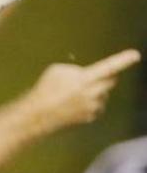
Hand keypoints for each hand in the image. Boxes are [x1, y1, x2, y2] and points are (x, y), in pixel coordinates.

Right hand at [24, 49, 139, 132]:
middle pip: (111, 81)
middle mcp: (93, 93)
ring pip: (103, 95)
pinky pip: (96, 107)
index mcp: (85, 79)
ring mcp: (92, 107)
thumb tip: (84, 74)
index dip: (123, 60)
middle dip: (106, 77)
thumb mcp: (57, 70)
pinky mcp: (89, 118)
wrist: (37, 115)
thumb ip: (76, 70)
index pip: (109, 67)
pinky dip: (89, 104)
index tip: (135, 55)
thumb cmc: (45, 90)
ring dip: (95, 92)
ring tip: (75, 95)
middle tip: (93, 77)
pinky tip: (74, 105)